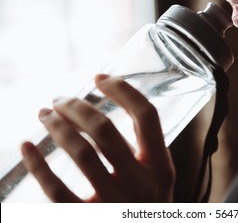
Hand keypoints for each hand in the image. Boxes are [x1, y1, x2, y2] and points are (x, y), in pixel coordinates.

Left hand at [21, 74, 175, 201]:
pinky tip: (27, 146)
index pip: (147, 116)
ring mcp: (115, 204)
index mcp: (161, 168)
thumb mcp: (156, 181)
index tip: (100, 77)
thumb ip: (142, 153)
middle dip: (78, 107)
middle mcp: (142, 184)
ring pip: (80, 153)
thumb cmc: (146, 208)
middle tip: (60, 98)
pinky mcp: (88, 220)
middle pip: (106, 130)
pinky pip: (56, 190)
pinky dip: (37, 164)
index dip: (123, 91)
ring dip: (57, 127)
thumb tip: (103, 118)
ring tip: (45, 114)